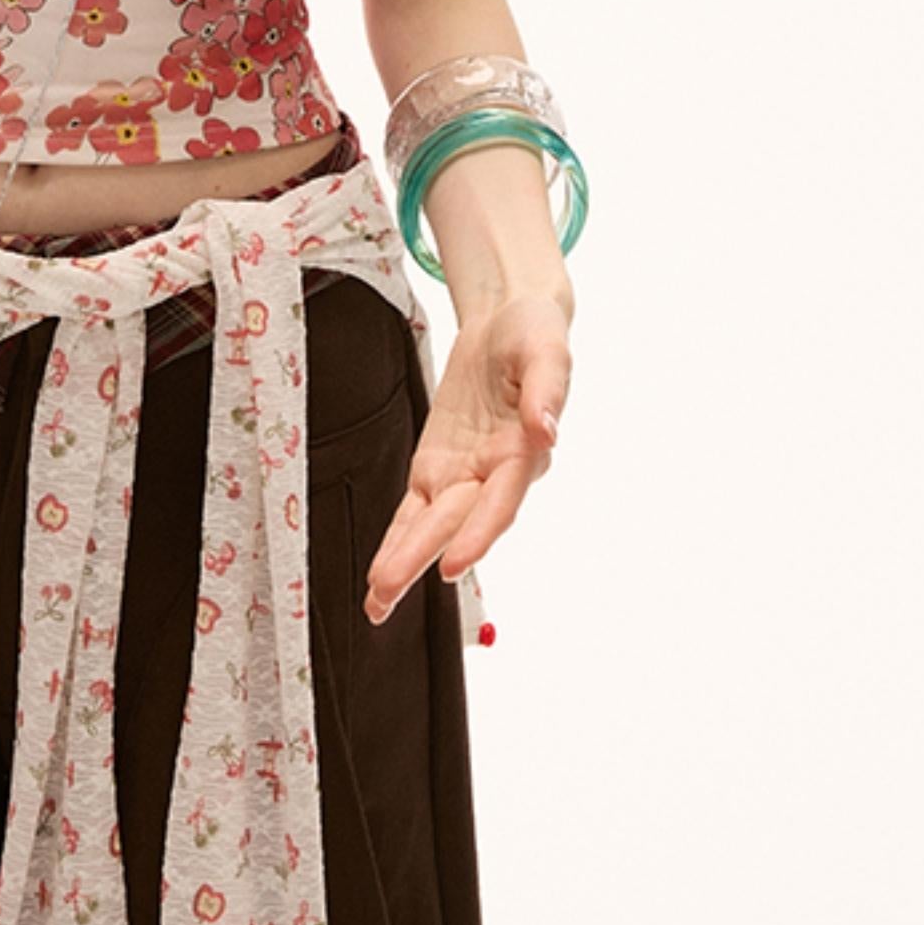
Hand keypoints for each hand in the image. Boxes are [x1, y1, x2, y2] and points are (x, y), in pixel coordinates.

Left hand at [364, 291, 571, 623]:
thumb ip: (546, 390)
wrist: (511, 322)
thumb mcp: (546, 350)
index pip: (499, 502)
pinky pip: (414, 508)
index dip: (477, 535)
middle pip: (454, 522)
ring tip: (377, 602)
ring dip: (403, 562)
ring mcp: (463, 473)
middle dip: (419, 556)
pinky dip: (397, 540)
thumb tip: (544, 427)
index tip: (452, 564)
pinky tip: (380, 575)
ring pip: (429, 525)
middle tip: (387, 590)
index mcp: (523, 452)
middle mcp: (493, 474)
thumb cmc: (535, 336)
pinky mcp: (438, 465)